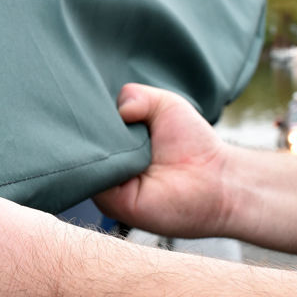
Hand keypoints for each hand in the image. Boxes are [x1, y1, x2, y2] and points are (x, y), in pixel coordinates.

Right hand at [94, 83, 231, 237]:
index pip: (85, 125)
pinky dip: (101, 165)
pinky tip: (118, 154)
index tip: (80, 99)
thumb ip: (135, 95)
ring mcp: (104, 184)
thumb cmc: (194, 144)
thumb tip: (115, 110)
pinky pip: (91, 181)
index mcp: (114, 142)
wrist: (218, 182)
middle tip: (97, 115)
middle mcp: (105, 163)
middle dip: (85, 125)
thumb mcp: (164, 104)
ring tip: (118, 136)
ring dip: (94, 144)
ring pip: (82, 159)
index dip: (83, 112)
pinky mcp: (110, 201)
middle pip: (78, 141)